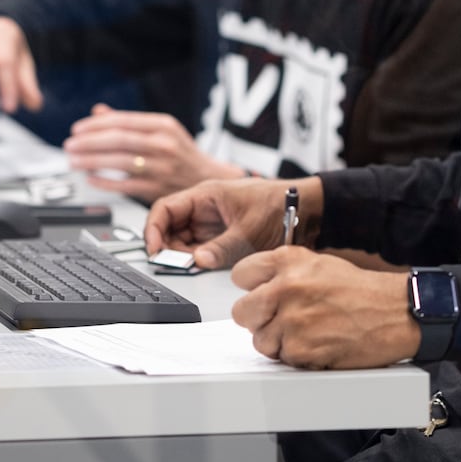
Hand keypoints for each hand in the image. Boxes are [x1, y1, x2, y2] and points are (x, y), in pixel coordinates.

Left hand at [65, 104, 243, 199]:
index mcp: (164, 125)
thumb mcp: (161, 130)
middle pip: (118, 140)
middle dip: (89, 142)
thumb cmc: (181, 152)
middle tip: (70, 145)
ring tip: (73, 161)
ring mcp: (161, 168)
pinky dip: (104, 182)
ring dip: (91, 161)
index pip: (123, 121)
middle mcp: (164, 145)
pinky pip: (124, 185)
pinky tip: (90, 178)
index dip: (95, 125)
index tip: (77, 129)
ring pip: (118, 162)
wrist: (207, 178)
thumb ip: (129, 121)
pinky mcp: (157, 190)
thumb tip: (98, 111)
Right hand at [145, 176, 321, 270]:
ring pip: (183, 240)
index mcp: (206, 195)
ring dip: (182, 255)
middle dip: (167, 246)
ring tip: (189, 267)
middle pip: (170, 226)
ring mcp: (213, 223)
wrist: (307, 211)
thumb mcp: (249, 230)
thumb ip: (221, 247)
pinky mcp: (222, 237)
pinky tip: (202, 266)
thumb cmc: (280, 205)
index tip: (155, 250)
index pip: (165, 208)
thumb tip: (198, 261)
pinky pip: (200, 249)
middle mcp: (205, 208)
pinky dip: (197, 260)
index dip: (153, 228)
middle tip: (173, 264)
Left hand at [230, 248, 419, 368]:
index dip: (251, 289)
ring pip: (260, 341)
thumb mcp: (318, 263)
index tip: (259, 295)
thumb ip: (283, 273)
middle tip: (280, 320)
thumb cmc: (362, 291)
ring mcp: (291, 319)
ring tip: (306, 333)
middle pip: (242, 312)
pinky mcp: (300, 349)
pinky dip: (298, 358)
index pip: (241, 275)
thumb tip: (256, 289)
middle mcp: (285, 287)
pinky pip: (283, 360)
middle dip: (259, 320)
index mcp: (288, 261)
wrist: (395, 313)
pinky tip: (317, 344)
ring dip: (278, 343)